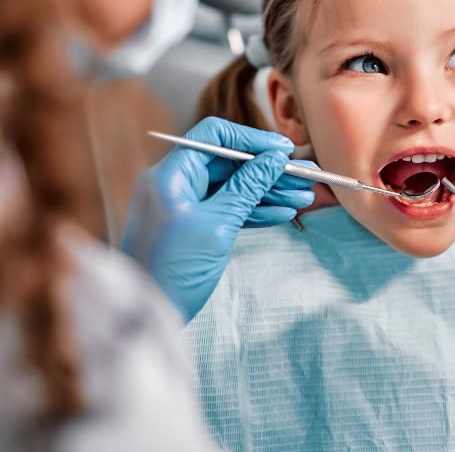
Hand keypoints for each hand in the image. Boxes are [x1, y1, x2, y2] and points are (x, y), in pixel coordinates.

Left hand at [122, 117, 315, 321]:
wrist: (149, 317)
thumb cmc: (175, 270)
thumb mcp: (218, 225)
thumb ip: (247, 187)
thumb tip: (274, 158)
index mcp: (171, 174)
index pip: (214, 137)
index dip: (252, 141)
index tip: (284, 152)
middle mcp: (174, 183)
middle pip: (228, 163)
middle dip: (268, 171)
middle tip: (305, 177)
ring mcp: (182, 206)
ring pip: (231, 188)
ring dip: (267, 192)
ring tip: (303, 198)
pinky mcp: (190, 227)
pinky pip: (225, 209)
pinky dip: (252, 211)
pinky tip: (282, 214)